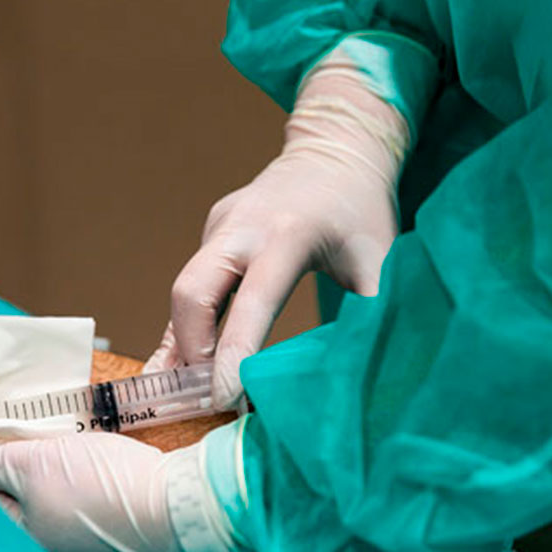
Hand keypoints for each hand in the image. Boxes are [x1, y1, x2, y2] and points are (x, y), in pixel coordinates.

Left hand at [0, 434, 196, 551]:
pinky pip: (73, 495)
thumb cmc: (107, 495)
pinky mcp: (116, 524)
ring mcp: (84, 540)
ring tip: (7, 436)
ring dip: (23, 467)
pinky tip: (64, 451)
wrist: (186, 510)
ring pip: (39, 497)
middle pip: (4, 500)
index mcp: (21, 540)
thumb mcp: (36, 468)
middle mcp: (49, 548)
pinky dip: (61, 472)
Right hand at [146, 54, 408, 407]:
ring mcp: (218, 230)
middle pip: (191, 294)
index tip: (225, 400)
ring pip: (181, 295)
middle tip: (206, 401)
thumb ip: (374, 313)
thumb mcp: (381, 260)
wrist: (334, 150)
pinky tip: (170, 373)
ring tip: (182, 401)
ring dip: (181, 348)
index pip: (250, 303)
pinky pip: (188, 291)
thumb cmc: (362, 210)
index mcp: (287, 235)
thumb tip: (371, 374)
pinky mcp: (210, 237)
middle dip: (192, 352)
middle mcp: (241, 229)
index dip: (233, 355)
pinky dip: (181, 332)